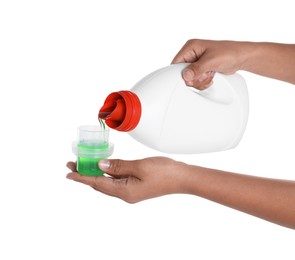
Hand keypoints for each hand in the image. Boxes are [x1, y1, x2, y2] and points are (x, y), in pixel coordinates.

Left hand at [66, 157, 187, 202]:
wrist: (182, 178)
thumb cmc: (164, 172)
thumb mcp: (139, 166)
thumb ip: (118, 166)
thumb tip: (100, 164)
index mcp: (124, 191)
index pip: (97, 183)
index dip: (82, 177)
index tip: (69, 173)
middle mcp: (125, 194)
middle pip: (100, 184)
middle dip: (86, 175)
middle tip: (74, 164)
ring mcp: (131, 191)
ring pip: (108, 182)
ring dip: (96, 174)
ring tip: (86, 164)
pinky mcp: (135, 187)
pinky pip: (117, 180)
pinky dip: (108, 173)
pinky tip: (105, 166)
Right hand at [172, 39, 248, 89]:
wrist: (241, 57)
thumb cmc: (229, 53)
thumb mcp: (211, 61)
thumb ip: (197, 68)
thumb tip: (186, 75)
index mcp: (190, 47)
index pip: (176, 62)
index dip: (181, 73)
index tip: (190, 78)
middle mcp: (192, 54)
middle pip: (182, 72)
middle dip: (193, 78)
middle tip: (203, 76)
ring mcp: (197, 62)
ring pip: (189, 78)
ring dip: (199, 81)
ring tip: (209, 75)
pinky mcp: (201, 69)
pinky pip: (196, 80)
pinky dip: (202, 82)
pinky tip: (210, 78)